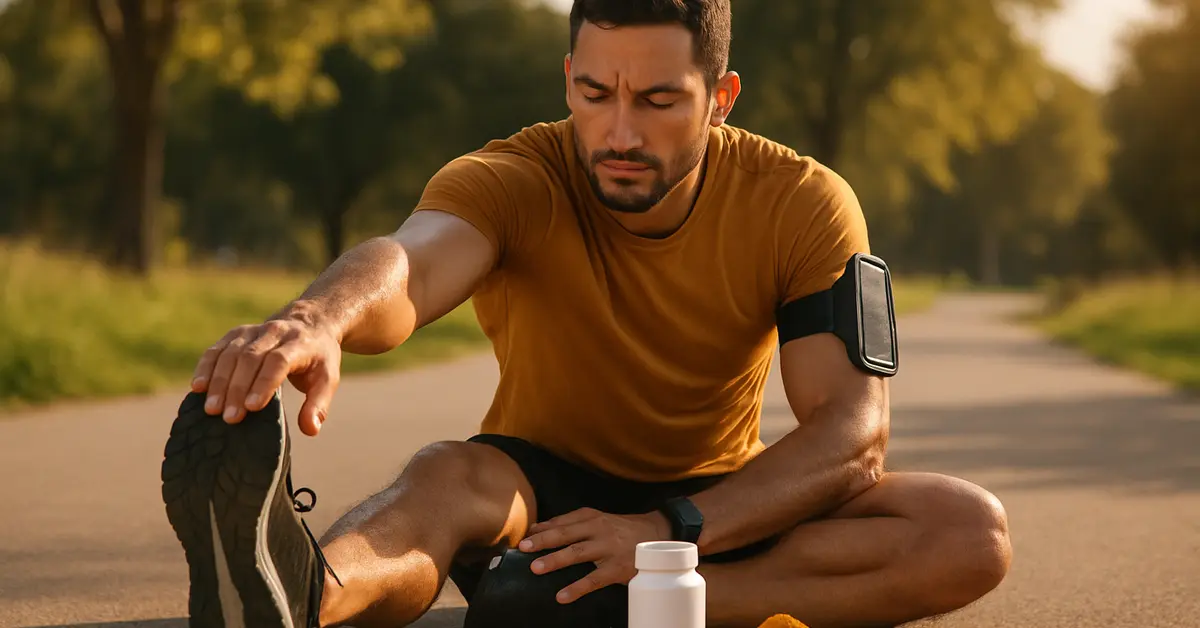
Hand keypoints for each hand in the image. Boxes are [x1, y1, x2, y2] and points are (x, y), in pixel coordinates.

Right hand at [191, 316, 341, 436]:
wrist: (309, 324)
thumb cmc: (318, 358)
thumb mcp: (328, 379)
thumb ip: (319, 405)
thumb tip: (310, 429)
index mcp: (299, 344)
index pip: (278, 361)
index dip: (264, 383)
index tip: (252, 407)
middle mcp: (274, 333)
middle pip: (251, 359)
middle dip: (237, 389)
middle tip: (229, 417)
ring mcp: (253, 330)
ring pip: (231, 354)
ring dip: (218, 381)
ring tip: (211, 409)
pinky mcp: (237, 333)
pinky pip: (217, 349)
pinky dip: (205, 367)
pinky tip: (197, 387)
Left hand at [518, 507, 671, 603]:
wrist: (657, 535)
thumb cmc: (620, 529)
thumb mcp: (596, 520)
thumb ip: (569, 523)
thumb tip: (537, 528)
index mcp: (591, 517)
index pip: (563, 522)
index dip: (542, 529)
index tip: (524, 537)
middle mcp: (599, 530)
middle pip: (566, 534)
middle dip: (544, 541)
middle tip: (524, 548)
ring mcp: (608, 549)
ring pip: (578, 553)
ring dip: (556, 560)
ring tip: (536, 568)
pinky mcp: (617, 568)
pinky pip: (594, 579)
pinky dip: (577, 588)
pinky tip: (562, 596)